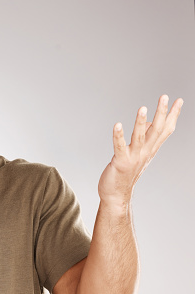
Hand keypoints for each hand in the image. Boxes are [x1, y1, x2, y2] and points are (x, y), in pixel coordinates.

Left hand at [98, 94, 183, 208]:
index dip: (172, 115)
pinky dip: (118, 136)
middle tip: (164, 96)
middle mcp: (144, 153)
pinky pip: (119, 147)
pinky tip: (117, 124)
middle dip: (161, 113)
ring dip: (141, 123)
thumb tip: (151, 123)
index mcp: (149, 150)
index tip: (179, 100)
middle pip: (156, 131)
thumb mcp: (138, 154)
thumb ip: (145, 139)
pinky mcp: (120, 162)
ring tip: (143, 108)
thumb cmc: (125, 174)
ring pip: (139, 138)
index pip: (165, 131)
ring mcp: (133, 158)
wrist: (116, 195)